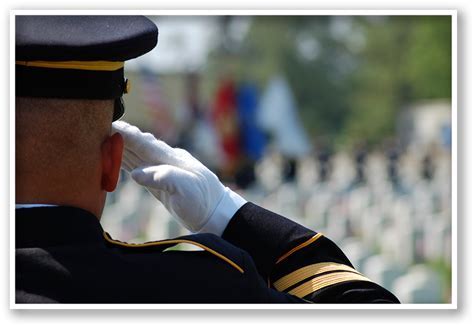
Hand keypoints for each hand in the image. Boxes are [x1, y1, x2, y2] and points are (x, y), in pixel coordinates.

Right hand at [112, 121, 246, 234]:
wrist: (215, 214)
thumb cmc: (203, 200)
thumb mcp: (186, 188)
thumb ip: (163, 177)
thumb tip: (136, 173)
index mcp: (171, 158)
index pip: (144, 142)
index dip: (127, 134)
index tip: (111, 124)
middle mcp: (165, 161)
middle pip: (137, 146)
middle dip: (119, 137)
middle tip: (98, 127)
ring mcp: (162, 171)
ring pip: (136, 156)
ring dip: (119, 148)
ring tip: (101, 139)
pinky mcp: (160, 184)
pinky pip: (138, 169)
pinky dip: (125, 163)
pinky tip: (116, 160)